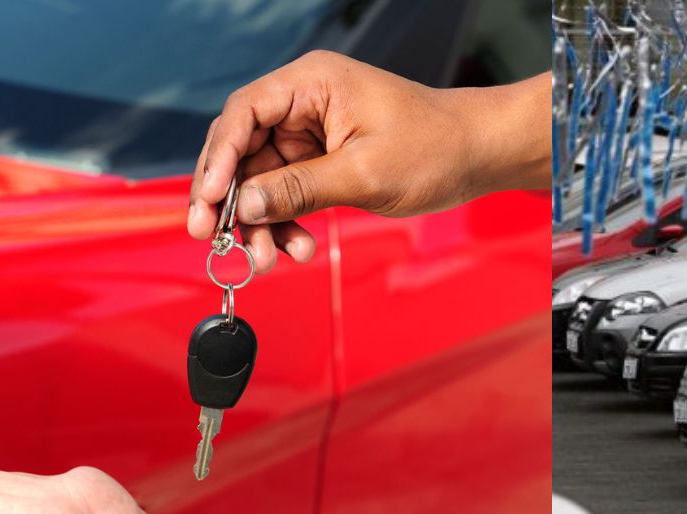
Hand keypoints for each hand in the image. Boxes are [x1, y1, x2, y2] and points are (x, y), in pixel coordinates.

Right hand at [187, 51, 550, 272]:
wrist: (478, 155)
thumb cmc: (434, 147)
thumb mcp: (364, 173)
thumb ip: (299, 189)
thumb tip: (243, 206)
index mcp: (312, 83)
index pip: (243, 114)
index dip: (219, 160)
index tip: (207, 202)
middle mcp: (304, 102)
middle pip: (243, 150)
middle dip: (231, 199)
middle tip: (214, 239)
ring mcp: (311, 133)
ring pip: (261, 179)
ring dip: (261, 221)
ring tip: (270, 258)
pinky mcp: (323, 160)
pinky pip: (287, 192)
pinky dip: (286, 221)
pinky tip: (296, 248)